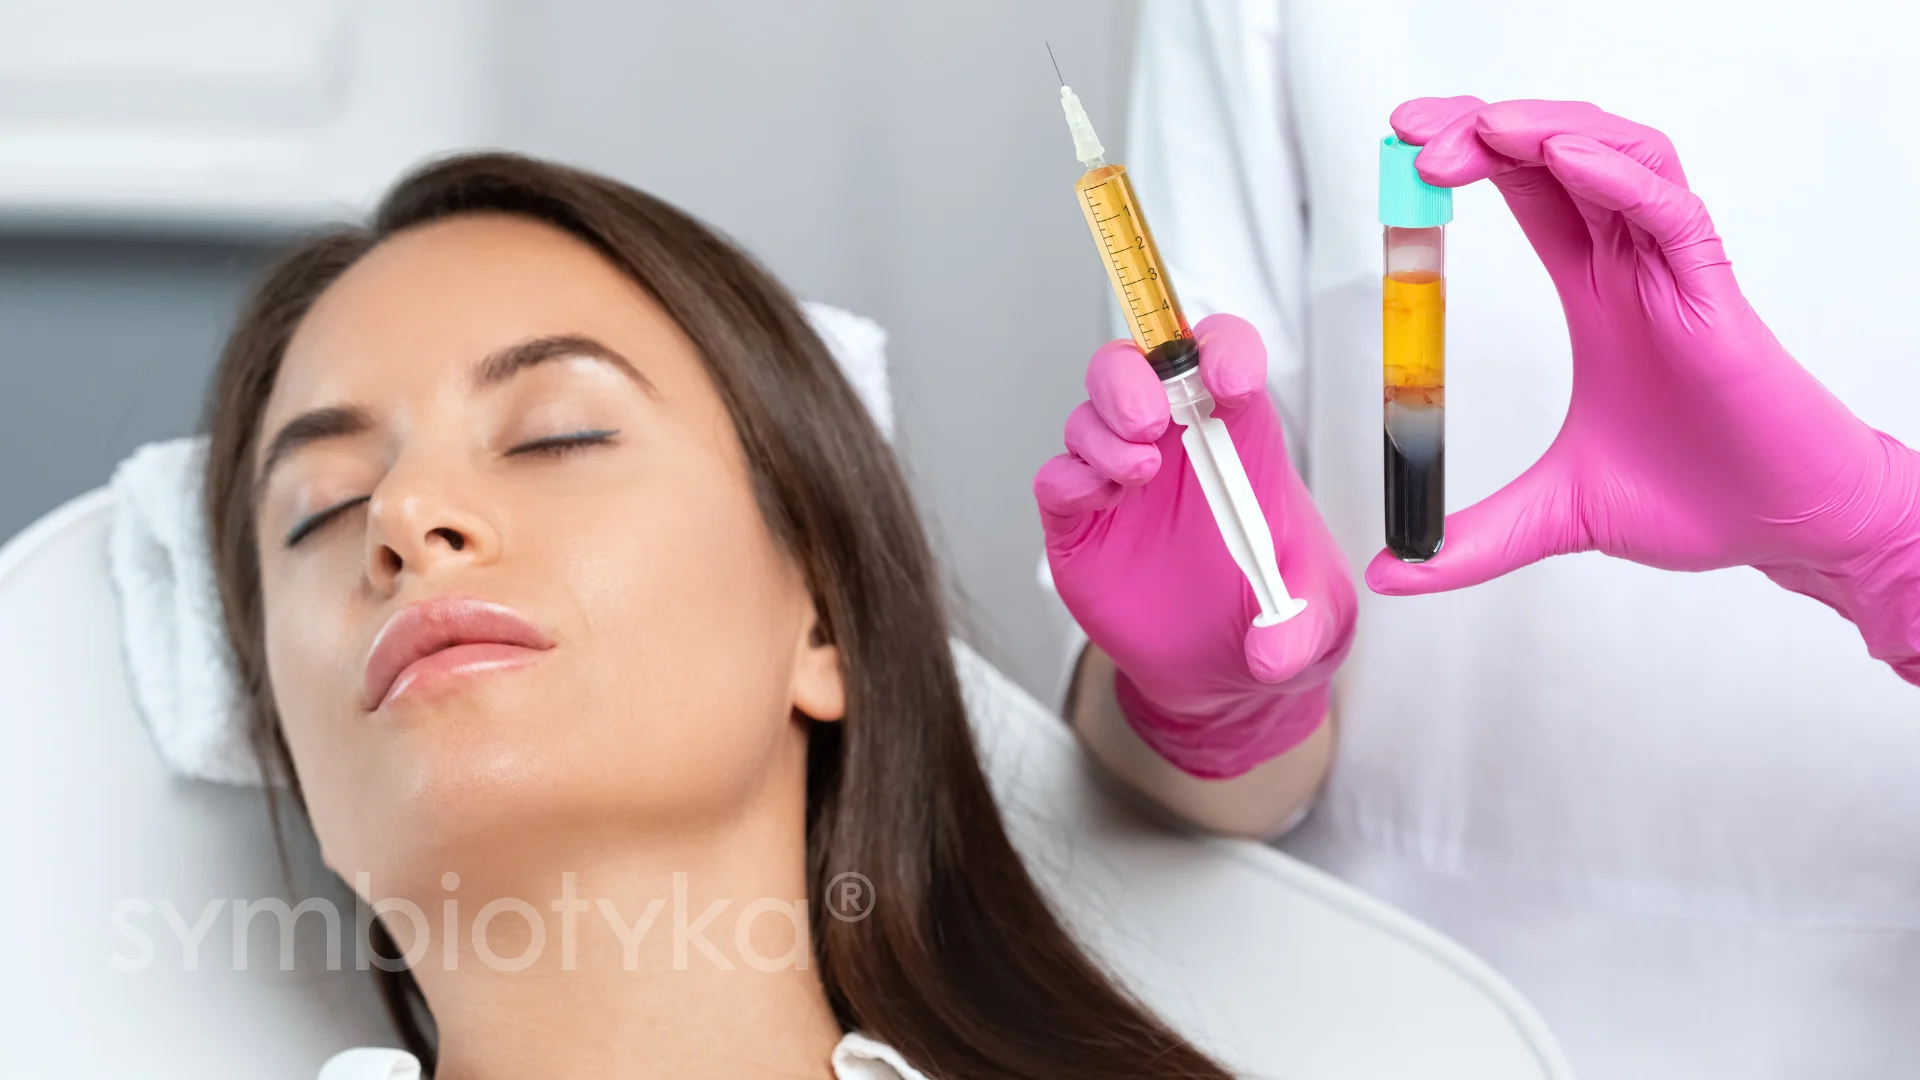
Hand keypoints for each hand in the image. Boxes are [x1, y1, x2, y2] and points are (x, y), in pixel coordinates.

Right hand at [1035, 314, 1356, 777]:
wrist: (1220, 673)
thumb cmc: (1273, 618)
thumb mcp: (1316, 627)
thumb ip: (1301, 632)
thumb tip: (1273, 649)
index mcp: (1240, 440)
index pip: (1225, 357)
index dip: (1224, 352)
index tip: (1230, 381)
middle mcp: (1176, 446)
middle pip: (1138, 368)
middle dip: (1135, 377)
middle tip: (1149, 420)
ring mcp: (1123, 481)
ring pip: (1091, 416)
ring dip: (1106, 431)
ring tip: (1138, 472)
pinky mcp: (1082, 524)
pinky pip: (1060, 480)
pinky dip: (1071, 478)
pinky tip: (1100, 499)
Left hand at [1367, 97, 1919, 683]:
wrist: (1783, 531)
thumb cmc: (1697, 498)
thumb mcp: (1552, 518)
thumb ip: (1470, 540)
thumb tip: (1389, 573)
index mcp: (1597, 294)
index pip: (1531, 193)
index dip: (1472, 156)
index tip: (1404, 149)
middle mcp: (1634, 268)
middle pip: (1562, 155)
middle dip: (1486, 128)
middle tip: (1415, 131)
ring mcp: (1676, 275)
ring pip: (1620, 159)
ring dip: (1549, 131)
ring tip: (1482, 128)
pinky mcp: (1716, 298)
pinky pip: (1673, 213)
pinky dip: (1621, 178)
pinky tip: (1569, 160)